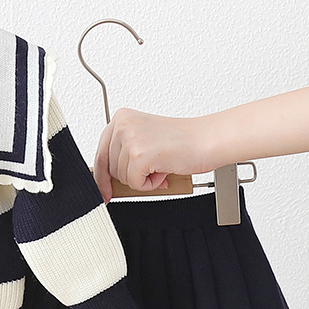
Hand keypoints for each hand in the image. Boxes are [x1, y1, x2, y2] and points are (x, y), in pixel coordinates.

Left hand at [93, 108, 211, 201]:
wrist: (208, 140)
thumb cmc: (183, 142)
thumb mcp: (144, 140)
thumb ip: (124, 153)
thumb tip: (106, 180)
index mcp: (121, 118)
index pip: (100, 153)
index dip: (101, 176)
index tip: (103, 191)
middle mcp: (122, 125)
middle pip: (109, 168)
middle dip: (130, 175)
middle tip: (154, 167)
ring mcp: (129, 139)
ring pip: (122, 178)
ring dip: (143, 179)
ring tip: (161, 164)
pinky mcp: (139, 155)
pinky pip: (135, 184)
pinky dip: (150, 184)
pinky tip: (164, 170)